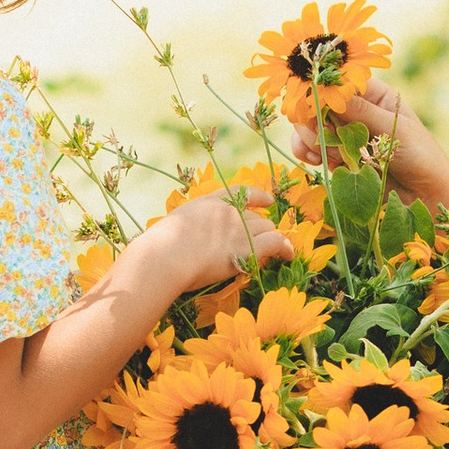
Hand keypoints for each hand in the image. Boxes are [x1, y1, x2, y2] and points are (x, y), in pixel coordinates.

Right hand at [144, 191, 292, 300]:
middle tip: (258, 243)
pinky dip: (286, 248)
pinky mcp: (249, 246)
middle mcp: (229, 211)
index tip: (267, 200)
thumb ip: (189, 226)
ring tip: (273, 252)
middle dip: (260, 229)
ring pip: (268, 229)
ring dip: (270, 240)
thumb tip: (188, 238)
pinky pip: (278, 242)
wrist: (166, 256)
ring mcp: (240, 227)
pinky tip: (288, 255)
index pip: (239, 193)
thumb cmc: (160, 246)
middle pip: (256, 217)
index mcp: (209, 202)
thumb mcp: (173, 225)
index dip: (257, 196)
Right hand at [292, 74, 448, 217]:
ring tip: (323, 153)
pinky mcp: (338, 156)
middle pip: (318, 102)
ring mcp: (344, 134)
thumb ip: (363, 113)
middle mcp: (355, 111)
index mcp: (374, 95)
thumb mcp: (395, 131)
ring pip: (309, 125)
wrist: (425, 195)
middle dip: (312, 118)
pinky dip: (306, 151)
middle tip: (319, 134)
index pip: (340, 83)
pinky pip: (311, 147)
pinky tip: (315, 160)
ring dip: (309, 137)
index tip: (318, 106)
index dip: (324, 91)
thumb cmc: (421, 157)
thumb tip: (331, 92)